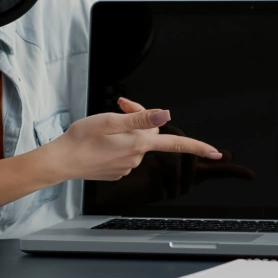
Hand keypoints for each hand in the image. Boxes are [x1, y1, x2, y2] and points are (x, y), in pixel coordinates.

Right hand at [42, 98, 221, 182]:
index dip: (198, 147)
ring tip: (104, 126)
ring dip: (126, 131)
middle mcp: (137, 156)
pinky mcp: (117, 171)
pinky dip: (117, 144)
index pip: (175, 144)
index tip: (216, 153)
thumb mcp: (111, 120)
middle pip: (150, 134)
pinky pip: (125, 153)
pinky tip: (101, 141)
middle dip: (140, 119)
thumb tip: (166, 115)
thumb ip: (140, 118)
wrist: (62, 161)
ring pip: (136, 143)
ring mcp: (127, 166)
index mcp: (138, 142)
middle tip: (119, 105)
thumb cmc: (81, 138)